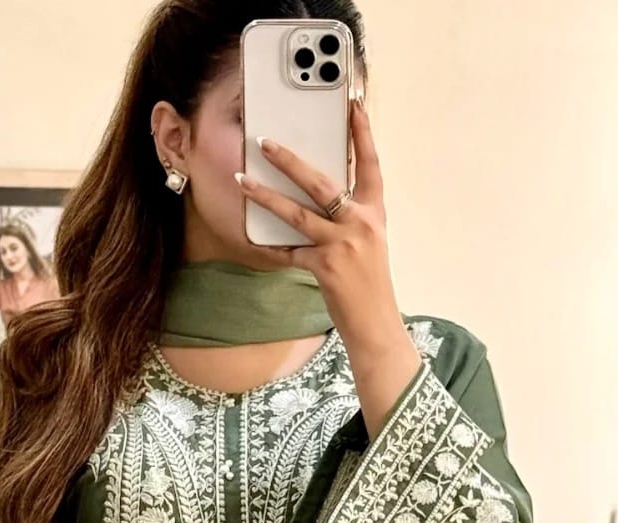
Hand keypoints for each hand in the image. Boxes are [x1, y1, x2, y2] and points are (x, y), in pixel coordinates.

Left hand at [235, 98, 405, 353]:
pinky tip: (251, 237)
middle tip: (266, 142)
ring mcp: (342, 244)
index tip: (354, 105)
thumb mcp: (368, 242)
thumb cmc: (369, 283)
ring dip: (266, 196)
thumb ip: (349, 216)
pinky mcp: (325, 266)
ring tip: (242, 180)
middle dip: (291, 161)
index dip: (363, 134)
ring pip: (297, 213)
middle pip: (322, 182)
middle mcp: (360, 222)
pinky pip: (289, 251)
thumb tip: (322, 196)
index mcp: (374, 212)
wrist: (375, 322)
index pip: (370, 165)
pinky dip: (270, 246)